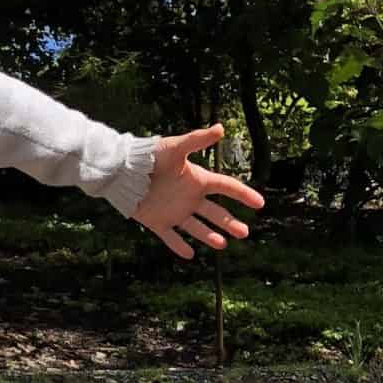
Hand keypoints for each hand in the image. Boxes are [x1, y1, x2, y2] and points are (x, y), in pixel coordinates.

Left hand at [132, 124, 264, 259]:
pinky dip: (179, 246)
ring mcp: (174, 211)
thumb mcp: (176, 147)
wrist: (123, 170)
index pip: (226, 187)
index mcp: (197, 180)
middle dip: (230, 223)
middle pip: (215, 212)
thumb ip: (197, 140)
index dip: (243, 194)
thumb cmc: (150, 156)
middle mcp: (189, 197)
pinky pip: (171, 237)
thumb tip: (221, 127)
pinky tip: (190, 255)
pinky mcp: (157, 222)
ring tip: (222, 244)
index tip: (259, 203)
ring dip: (210, 236)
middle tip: (244, 233)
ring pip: (196, 227)